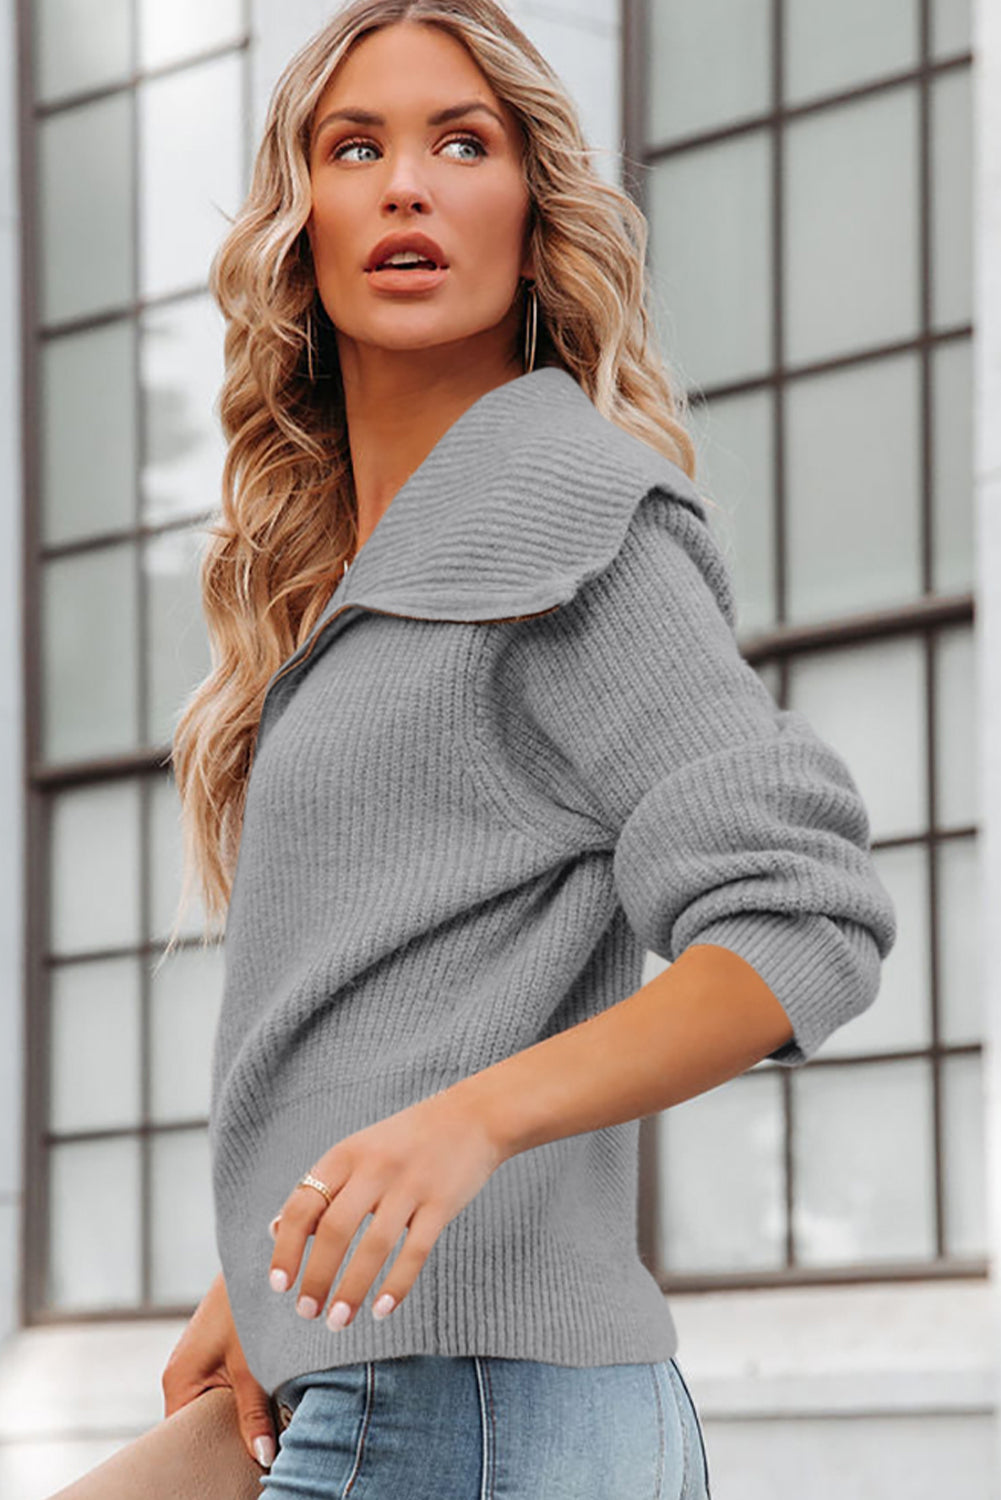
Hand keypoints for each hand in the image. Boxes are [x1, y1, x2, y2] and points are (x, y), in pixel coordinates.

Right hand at [161, 1271, 277, 1470]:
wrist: (256, 1254)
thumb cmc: (248, 1303)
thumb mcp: (253, 1365)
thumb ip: (253, 1414)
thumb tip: (262, 1458)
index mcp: (178, 1379)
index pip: (180, 1438)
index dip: (206, 1458)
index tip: (232, 1473)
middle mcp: (182, 1373)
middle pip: (199, 1425)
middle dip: (225, 1442)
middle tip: (256, 1460)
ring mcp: (198, 1362)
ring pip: (215, 1406)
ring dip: (239, 1419)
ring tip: (264, 1438)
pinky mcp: (216, 1352)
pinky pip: (225, 1388)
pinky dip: (244, 1399)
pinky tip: (267, 1409)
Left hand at [267, 1085, 504, 1330]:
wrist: (473, 1116)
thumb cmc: (406, 1140)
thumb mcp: (357, 1151)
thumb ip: (320, 1188)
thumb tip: (274, 1230)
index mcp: (346, 1154)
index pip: (303, 1204)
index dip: (286, 1248)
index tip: (280, 1285)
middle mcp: (374, 1168)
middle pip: (334, 1230)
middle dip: (316, 1278)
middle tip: (307, 1312)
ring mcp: (410, 1185)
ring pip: (373, 1247)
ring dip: (352, 1290)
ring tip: (337, 1321)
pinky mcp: (441, 1203)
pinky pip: (415, 1252)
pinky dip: (395, 1286)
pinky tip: (381, 1311)